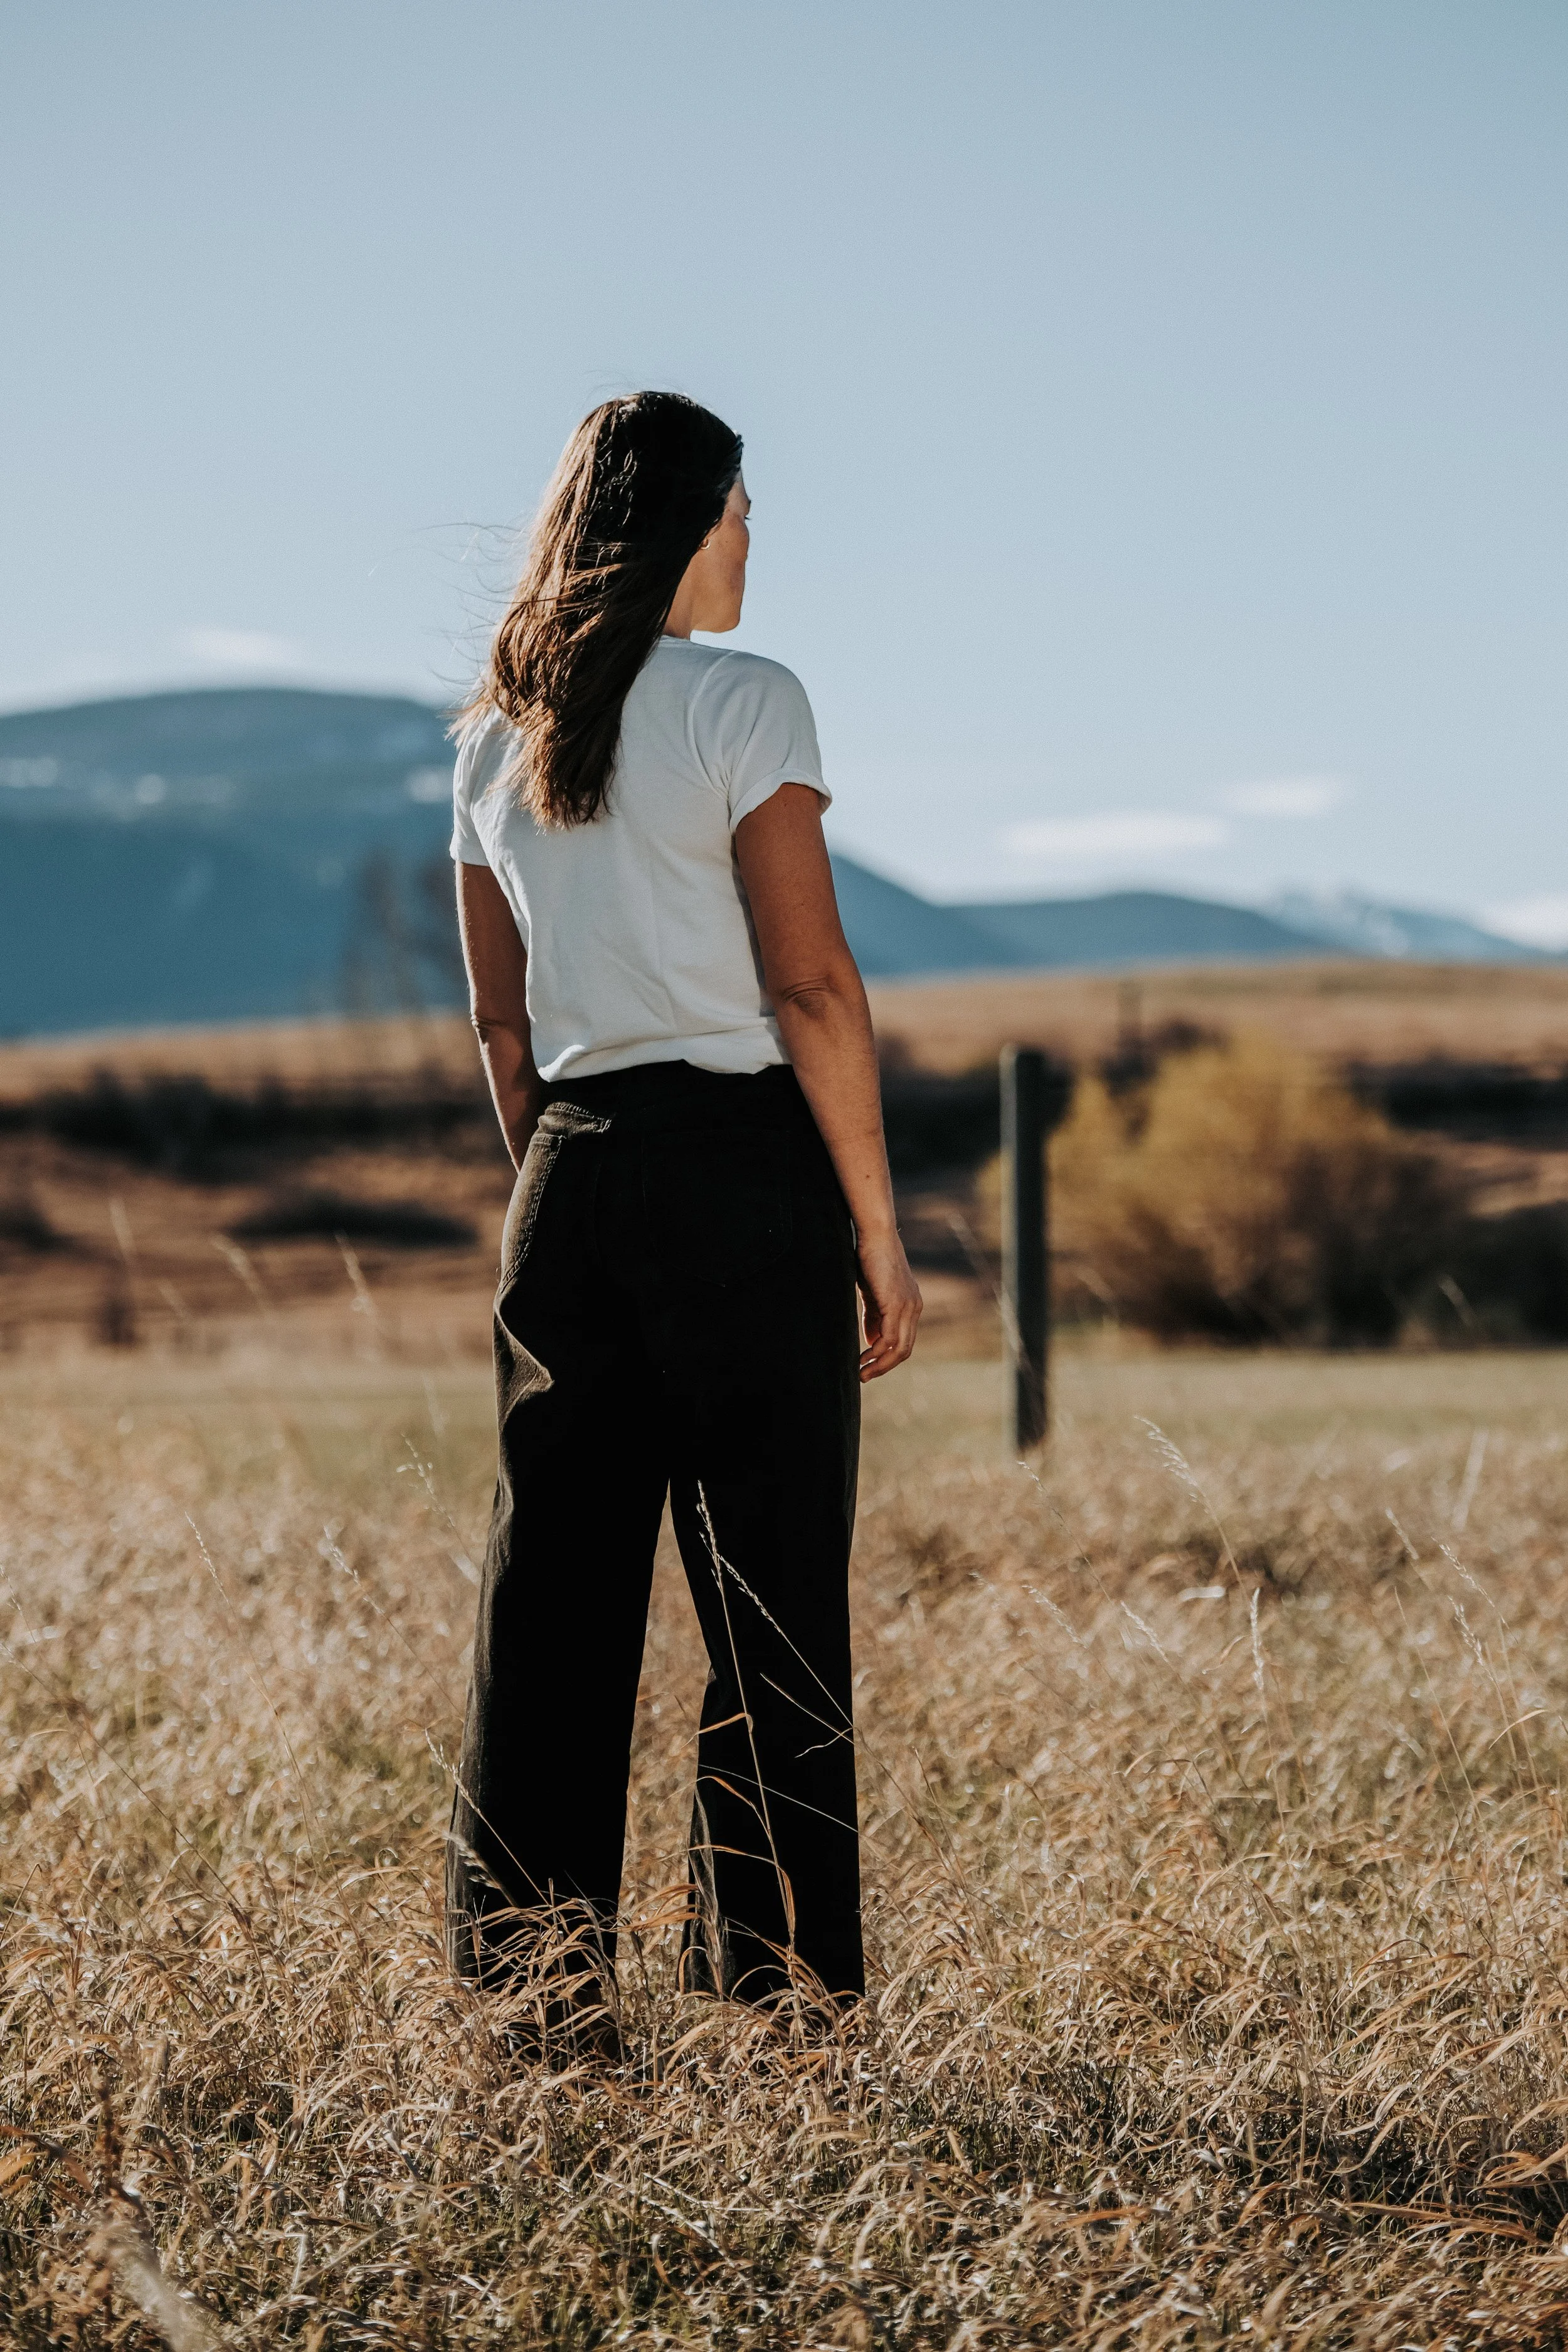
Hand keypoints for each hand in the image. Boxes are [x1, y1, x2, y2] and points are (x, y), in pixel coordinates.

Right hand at [855, 1230, 922, 1380]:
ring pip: (899, 1348)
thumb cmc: (871, 1260)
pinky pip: (890, 1336)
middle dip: (884, 1368)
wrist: (876, 1236)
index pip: (905, 1342)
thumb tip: (872, 1341)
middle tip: (864, 1377)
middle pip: (905, 1350)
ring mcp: (908, 1307)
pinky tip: (864, 1355)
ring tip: (861, 1372)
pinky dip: (877, 1350)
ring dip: (880, 1364)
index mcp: (911, 1307)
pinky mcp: (897, 1303)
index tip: (870, 1368)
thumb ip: (874, 1317)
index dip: (888, 1359)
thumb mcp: (873, 1294)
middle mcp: (914, 1309)